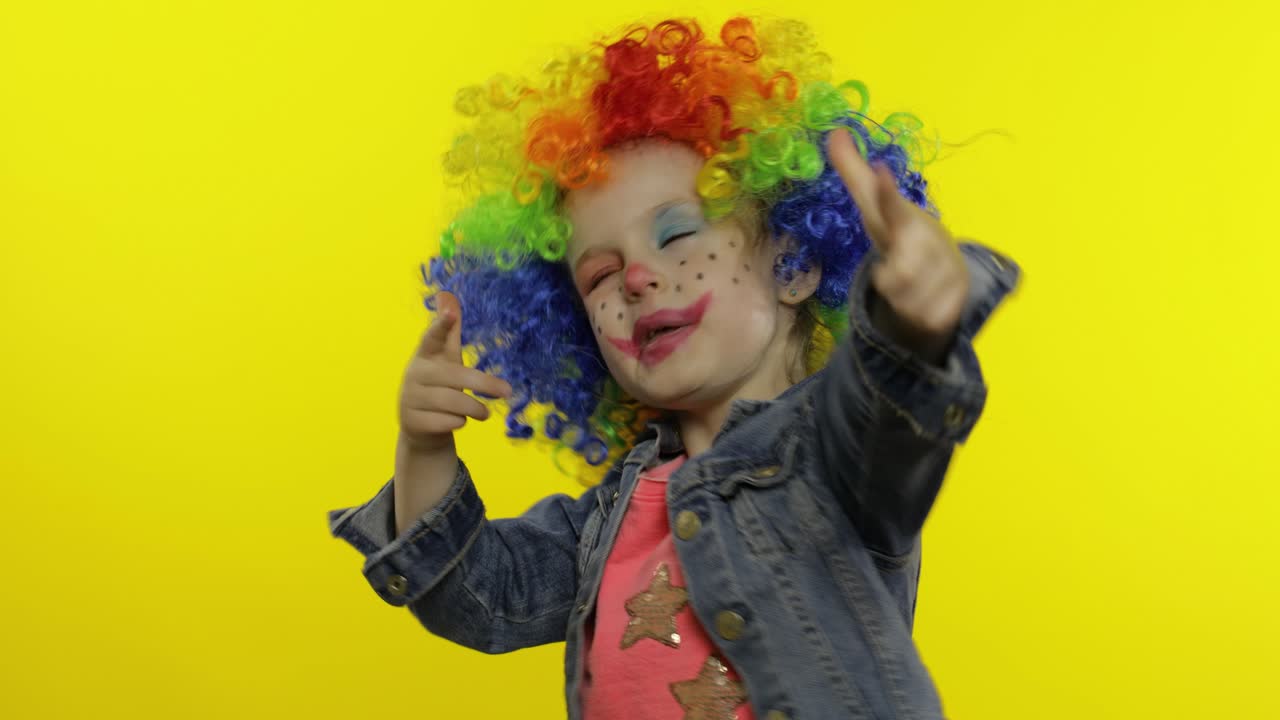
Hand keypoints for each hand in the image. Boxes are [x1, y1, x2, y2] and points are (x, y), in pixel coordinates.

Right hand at [398, 291, 512, 453]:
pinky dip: (458, 422)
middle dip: (484, 383)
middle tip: (508, 391)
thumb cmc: (439, 386)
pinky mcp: (413, 422)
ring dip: (474, 408)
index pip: (432, 338)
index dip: (441, 326)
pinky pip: (446, 422)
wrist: (420, 427)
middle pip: (454, 376)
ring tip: (484, 413)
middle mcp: (415, 374)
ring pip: (452, 403)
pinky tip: (458, 421)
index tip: (451, 313)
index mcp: (424, 355)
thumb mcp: (445, 358)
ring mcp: (410, 398)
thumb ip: (449, 331)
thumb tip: (446, 294)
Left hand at [827, 128, 968, 364]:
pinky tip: (920, 303)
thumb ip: (855, 173)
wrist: (945, 278)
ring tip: (909, 287)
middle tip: (891, 274)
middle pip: (900, 267)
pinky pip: (920, 318)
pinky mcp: (953, 306)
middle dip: (894, 273)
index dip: (886, 193)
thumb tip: (834, 131)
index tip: (879, 171)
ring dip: (899, 297)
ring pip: (905, 297)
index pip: (893, 206)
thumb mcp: (875, 211)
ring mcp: (947, 274)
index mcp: (906, 219)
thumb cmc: (903, 238)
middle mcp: (931, 243)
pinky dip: (913, 315)